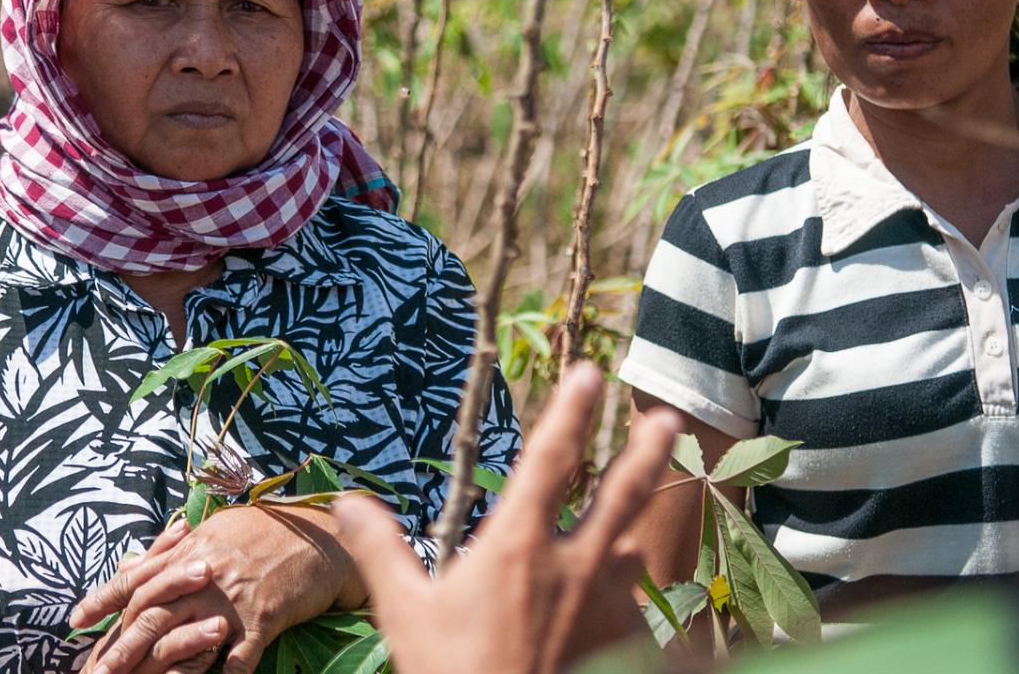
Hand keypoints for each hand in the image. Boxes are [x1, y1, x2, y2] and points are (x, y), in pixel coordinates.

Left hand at [72, 501, 364, 673]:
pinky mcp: (263, 620)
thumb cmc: (268, 532)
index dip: (103, 599)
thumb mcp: (216, 531)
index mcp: (192, 550)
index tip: (75, 621)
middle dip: (121, 646)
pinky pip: (237, 658)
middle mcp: (205, 575)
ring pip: (187, 638)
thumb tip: (133, 563)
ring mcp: (233, 600)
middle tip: (98, 673)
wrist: (321, 537)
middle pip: (152, 613)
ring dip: (159, 669)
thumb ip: (173, 551)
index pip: (137, 577)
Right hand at [335, 365, 682, 673]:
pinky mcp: (626, 649)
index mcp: (519, 545)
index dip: (571, 410)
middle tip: (669, 419)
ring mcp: (609, 608)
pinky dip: (619, 609)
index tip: (594, 373)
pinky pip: (630, 614)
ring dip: (631, 540)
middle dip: (648, 451)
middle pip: (624, 493)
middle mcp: (575, 565)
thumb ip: (381, 553)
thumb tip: (348, 503)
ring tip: (636, 534)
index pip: (550, 459)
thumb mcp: (405, 615)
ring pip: (630, 557)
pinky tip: (606, 623)